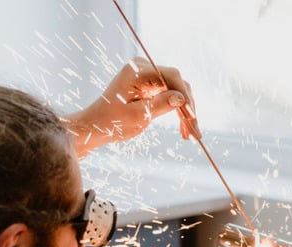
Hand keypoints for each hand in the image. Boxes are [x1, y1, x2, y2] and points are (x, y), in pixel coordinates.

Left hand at [66, 57, 197, 156]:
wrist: (96, 126)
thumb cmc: (111, 122)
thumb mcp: (137, 116)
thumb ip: (159, 105)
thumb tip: (182, 99)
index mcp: (137, 70)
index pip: (171, 76)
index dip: (185, 96)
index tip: (192, 117)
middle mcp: (144, 67)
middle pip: (176, 83)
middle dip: (187, 107)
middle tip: (195, 131)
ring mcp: (147, 75)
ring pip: (175, 90)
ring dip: (184, 112)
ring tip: (190, 134)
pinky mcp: (149, 85)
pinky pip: (169, 95)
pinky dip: (176, 111)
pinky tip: (183, 128)